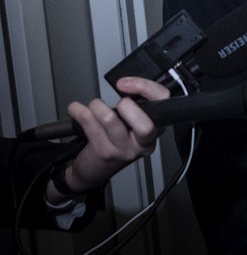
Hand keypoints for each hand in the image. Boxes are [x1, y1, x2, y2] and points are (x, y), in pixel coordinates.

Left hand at [50, 77, 169, 197]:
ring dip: (97, 106)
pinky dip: (79, 112)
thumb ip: (136, 106)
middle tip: (118, 102)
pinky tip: (76, 109)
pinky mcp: (105, 153)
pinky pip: (90, 126)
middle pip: (145, 124)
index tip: (125, 83)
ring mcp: (125, 150)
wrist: (96, 170)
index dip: (145, 87)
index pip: (163, 101)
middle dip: (127, 106)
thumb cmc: (116, 141)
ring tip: (93, 106)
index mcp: (156, 127)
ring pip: (111, 120)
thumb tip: (126, 84)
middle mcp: (145, 142)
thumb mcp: (133, 123)